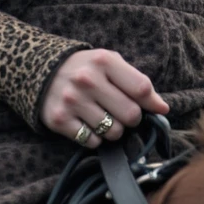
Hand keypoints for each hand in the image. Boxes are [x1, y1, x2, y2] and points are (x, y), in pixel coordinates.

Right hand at [40, 48, 169, 147]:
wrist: (40, 70)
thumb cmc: (86, 68)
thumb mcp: (110, 63)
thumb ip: (136, 82)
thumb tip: (163, 108)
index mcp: (104, 61)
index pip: (141, 88)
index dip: (152, 103)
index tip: (155, 108)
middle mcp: (87, 80)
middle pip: (131, 115)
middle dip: (131, 118)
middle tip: (122, 111)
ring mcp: (72, 101)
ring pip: (113, 132)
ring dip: (113, 129)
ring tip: (103, 116)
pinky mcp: (59, 120)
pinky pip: (92, 142)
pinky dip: (94, 137)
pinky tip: (87, 123)